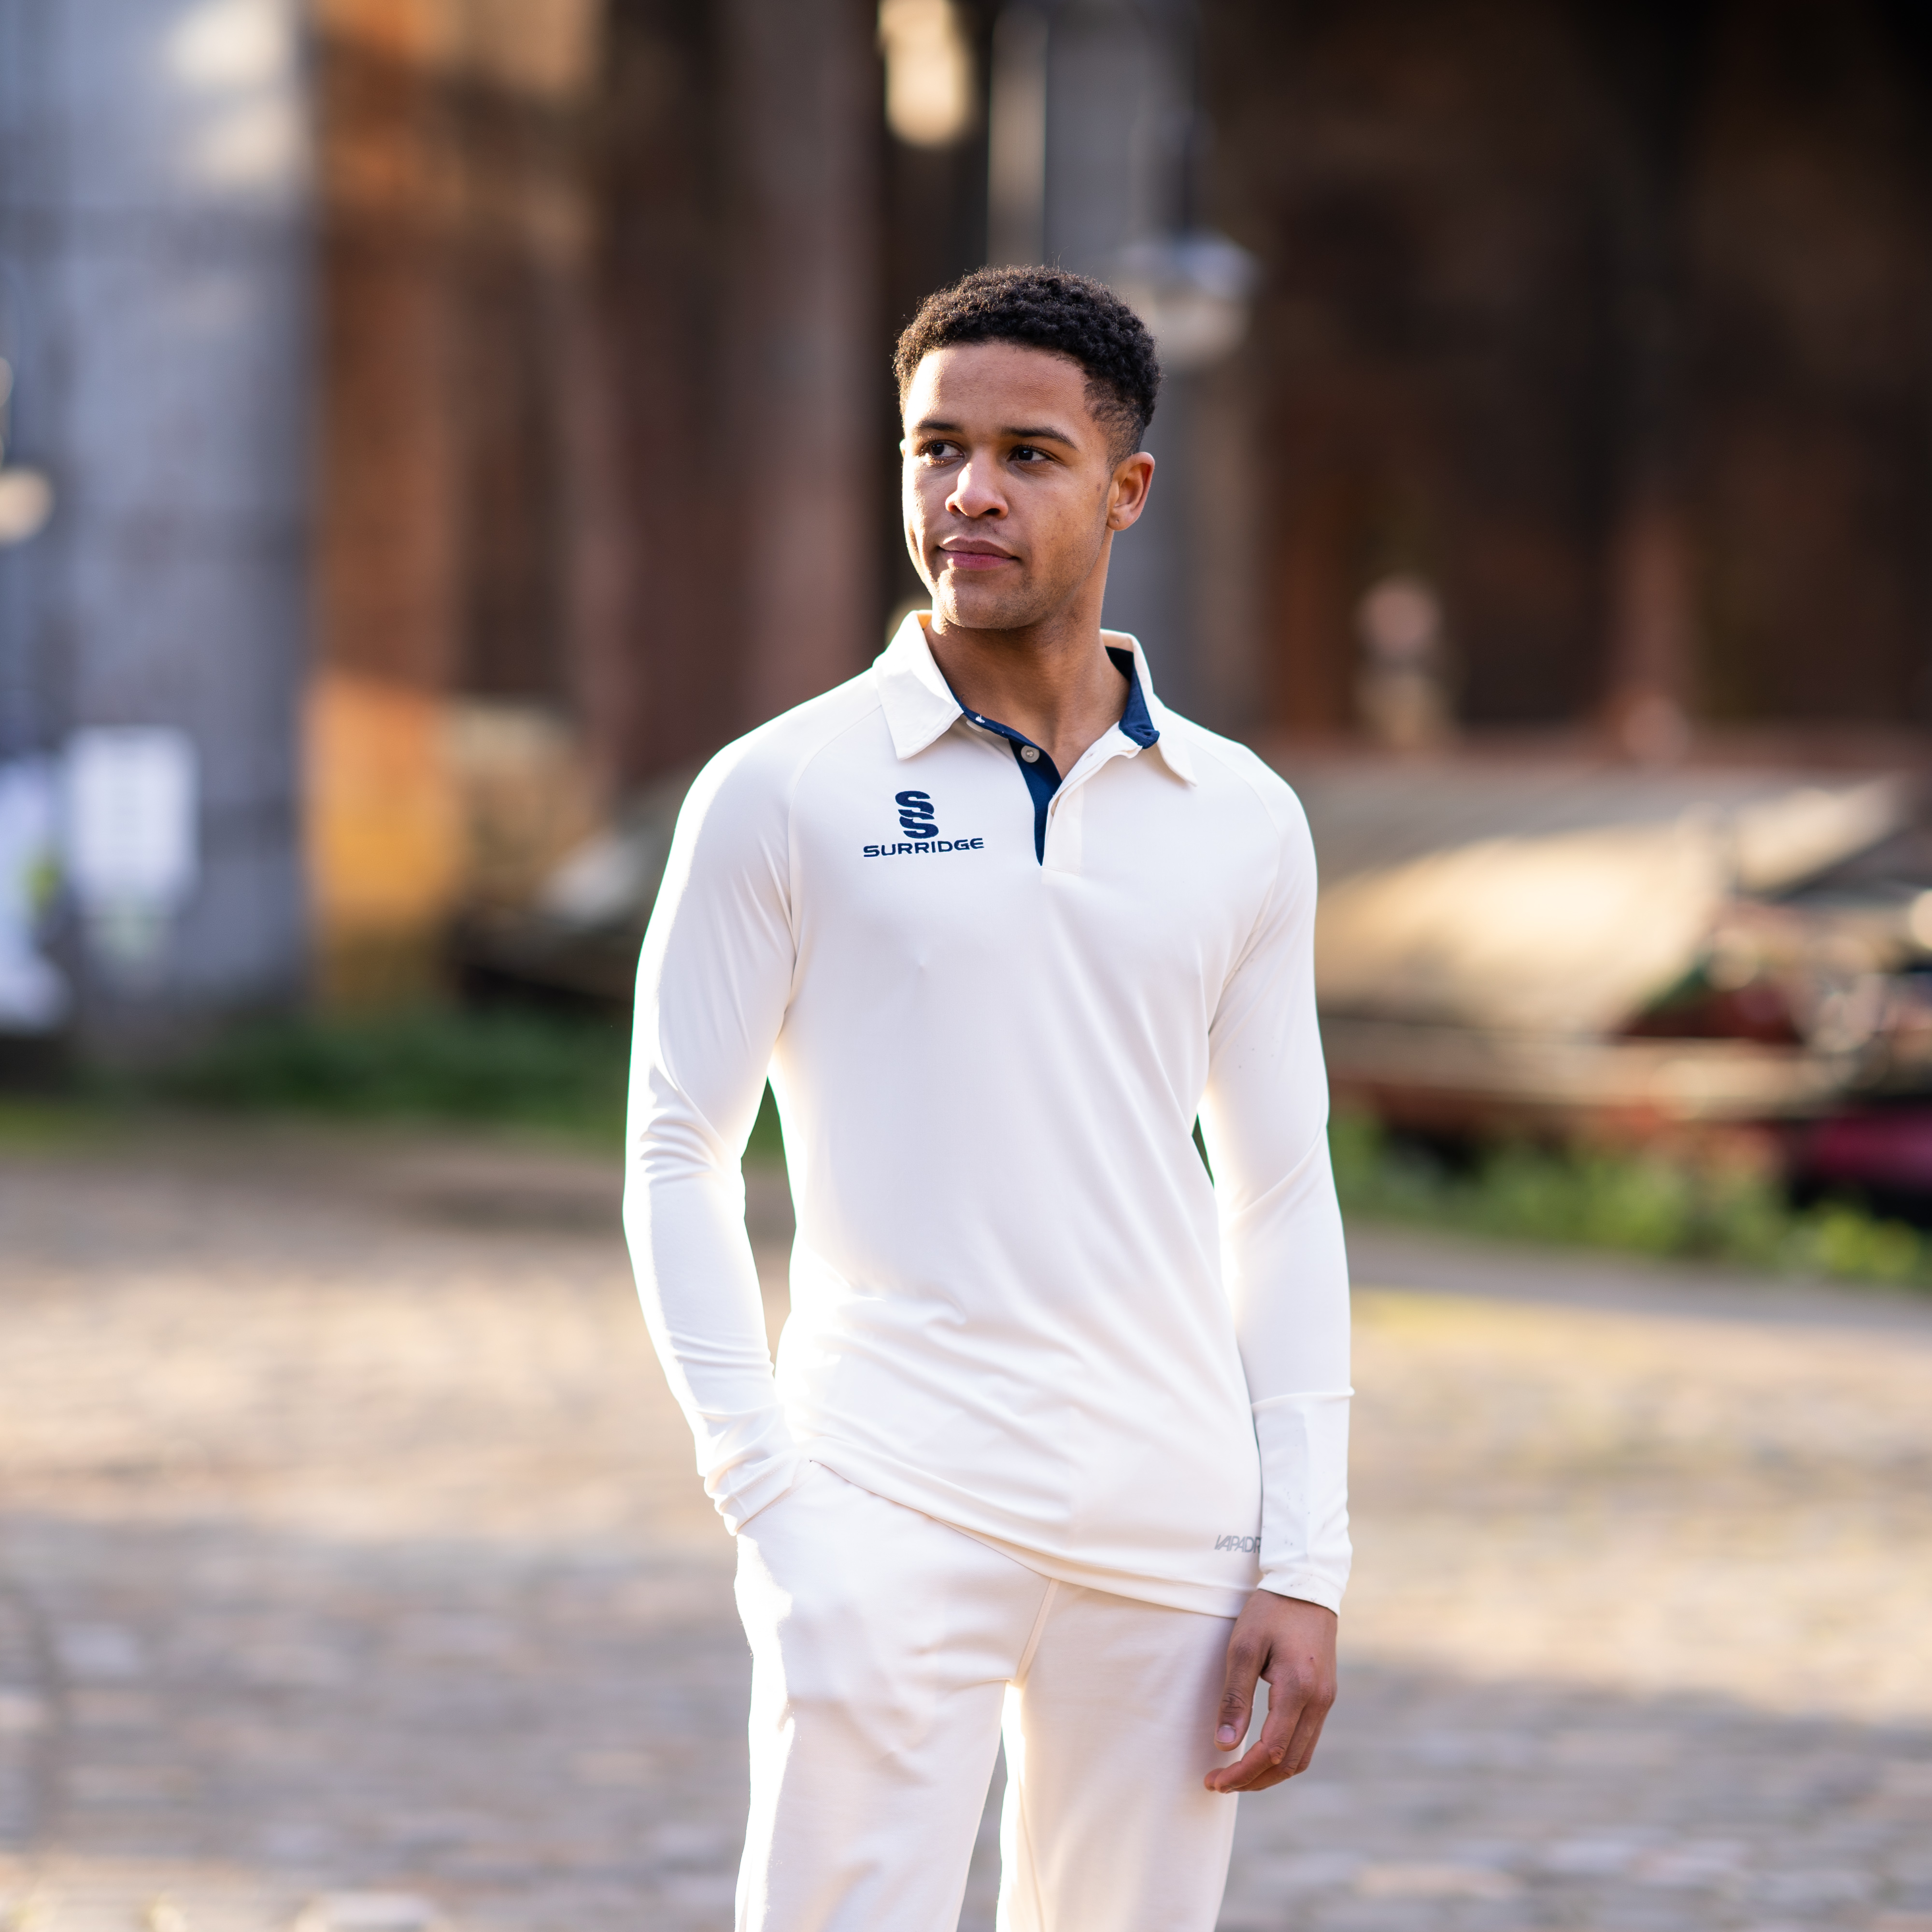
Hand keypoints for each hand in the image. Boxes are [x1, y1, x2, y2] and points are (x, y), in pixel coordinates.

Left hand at [1204, 1589, 1336, 1792]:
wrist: (1305, 1585)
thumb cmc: (1269, 1612)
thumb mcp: (1243, 1647)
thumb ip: (1235, 1698)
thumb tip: (1225, 1744)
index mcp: (1297, 1689)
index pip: (1271, 1750)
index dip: (1242, 1773)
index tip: (1214, 1780)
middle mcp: (1319, 1701)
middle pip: (1290, 1763)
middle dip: (1254, 1780)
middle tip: (1220, 1783)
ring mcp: (1326, 1700)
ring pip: (1302, 1757)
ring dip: (1270, 1773)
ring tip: (1237, 1775)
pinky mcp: (1326, 1695)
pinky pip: (1307, 1739)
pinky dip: (1284, 1756)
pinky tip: (1261, 1753)